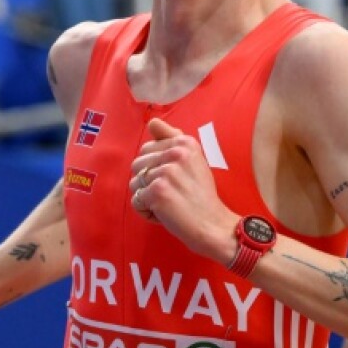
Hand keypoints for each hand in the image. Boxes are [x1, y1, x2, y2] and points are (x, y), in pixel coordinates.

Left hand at [129, 118, 237, 264]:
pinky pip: (136, 201)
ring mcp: (166, 171)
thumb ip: (173, 139)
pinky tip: (165, 214)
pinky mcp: (158, 191)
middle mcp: (176, 152)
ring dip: (147, 199)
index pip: (147, 149)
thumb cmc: (201, 196)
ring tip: (169, 204)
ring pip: (134, 184)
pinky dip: (147, 213)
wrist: (213, 225)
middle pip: (137, 165)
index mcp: (185, 142)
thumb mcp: (193, 160)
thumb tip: (153, 122)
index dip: (156, 168)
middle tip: (173, 193)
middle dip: (148, 183)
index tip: (176, 180)